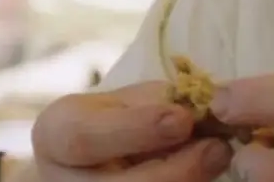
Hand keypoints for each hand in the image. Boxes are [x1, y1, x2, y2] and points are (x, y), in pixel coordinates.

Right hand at [31, 81, 232, 180]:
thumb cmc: (124, 118)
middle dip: (174, 170)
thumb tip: (212, 111)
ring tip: (217, 158)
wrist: (108, 158)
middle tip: (217, 147)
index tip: (183, 119)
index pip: (84, 138)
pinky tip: (207, 175)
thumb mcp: (134, 100)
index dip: (136, 129)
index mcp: (56, 134)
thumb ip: (165, 104)